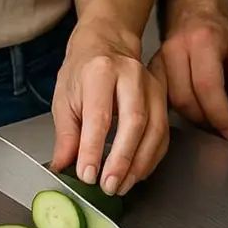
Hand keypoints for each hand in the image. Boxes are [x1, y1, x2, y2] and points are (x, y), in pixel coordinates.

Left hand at [49, 17, 168, 196]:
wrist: (107, 42)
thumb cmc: (83, 70)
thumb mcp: (64, 97)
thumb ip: (66, 134)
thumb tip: (64, 167)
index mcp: (100, 71)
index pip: (99, 115)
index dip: (94, 149)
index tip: (87, 175)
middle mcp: (131, 75)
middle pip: (134, 122)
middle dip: (122, 159)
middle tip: (109, 185)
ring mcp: (152, 85)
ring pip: (155, 129)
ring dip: (139, 163)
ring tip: (122, 185)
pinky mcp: (163, 97)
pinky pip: (163, 133)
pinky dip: (151, 158)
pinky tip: (137, 173)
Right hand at [149, 2, 227, 139]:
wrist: (196, 11)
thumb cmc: (225, 36)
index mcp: (203, 41)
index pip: (207, 88)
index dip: (221, 116)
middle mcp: (175, 49)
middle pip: (185, 100)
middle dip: (208, 120)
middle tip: (225, 125)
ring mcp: (158, 59)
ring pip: (171, 103)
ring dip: (194, 118)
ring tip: (212, 116)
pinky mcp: (149, 70)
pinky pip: (161, 100)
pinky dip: (179, 113)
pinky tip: (195, 111)